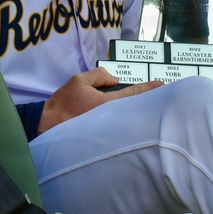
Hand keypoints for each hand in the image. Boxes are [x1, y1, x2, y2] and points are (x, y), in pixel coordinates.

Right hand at [38, 67, 162, 133]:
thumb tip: (114, 80)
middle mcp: (111, 118)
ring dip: (139, 112)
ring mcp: (108, 129)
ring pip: (129, 118)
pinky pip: (119, 126)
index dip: (149, 89)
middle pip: (136, 109)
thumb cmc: (63, 104)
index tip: (163, 85)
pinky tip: (131, 118)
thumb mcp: (78, 81)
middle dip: (149, 103)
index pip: (133, 94)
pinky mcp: (102, 137)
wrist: (48, 127)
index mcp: (107, 103)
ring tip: (151, 107)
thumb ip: (99, 76)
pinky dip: (128, 119)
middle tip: (165, 97)